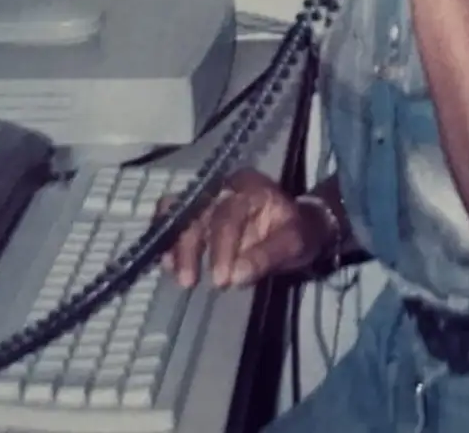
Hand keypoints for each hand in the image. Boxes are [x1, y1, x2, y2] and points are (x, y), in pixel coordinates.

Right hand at [158, 170, 336, 288]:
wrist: (299, 227)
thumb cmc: (298, 232)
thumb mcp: (293, 244)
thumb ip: (266, 257)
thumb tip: (236, 277)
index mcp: (251, 187)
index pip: (228, 215)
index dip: (220, 248)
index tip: (221, 280)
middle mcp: (225, 186)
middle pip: (197, 211)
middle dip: (189, 247)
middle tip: (188, 281)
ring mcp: (210, 197)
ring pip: (180, 212)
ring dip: (173, 243)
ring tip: (175, 273)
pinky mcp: (199, 211)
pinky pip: (175, 219)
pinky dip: (169, 240)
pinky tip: (168, 264)